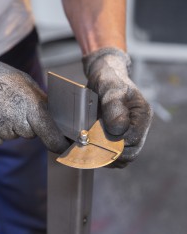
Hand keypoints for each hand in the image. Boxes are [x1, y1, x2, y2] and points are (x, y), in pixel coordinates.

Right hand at [0, 59, 68, 152]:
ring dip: (10, 125)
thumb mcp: (24, 82)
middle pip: (29, 133)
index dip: (58, 141)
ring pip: (12, 134)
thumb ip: (40, 101)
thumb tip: (55, 115)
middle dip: (27, 125)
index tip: (64, 146)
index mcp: (29, 104)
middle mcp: (14, 118)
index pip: (50, 132)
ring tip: (0, 106)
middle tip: (16, 107)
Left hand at [83, 48, 152, 167]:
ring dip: (106, 157)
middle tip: (92, 147)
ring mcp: (130, 132)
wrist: (104, 76)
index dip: (115, 145)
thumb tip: (118, 130)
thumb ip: (114, 106)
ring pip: (122, 157)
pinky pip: (115, 154)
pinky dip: (104, 155)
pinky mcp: (120, 136)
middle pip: (130, 153)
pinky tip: (93, 147)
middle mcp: (139, 127)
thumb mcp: (110, 87)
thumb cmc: (108, 78)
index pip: (133, 142)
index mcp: (142, 115)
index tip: (96, 140)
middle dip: (110, 154)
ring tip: (91, 148)